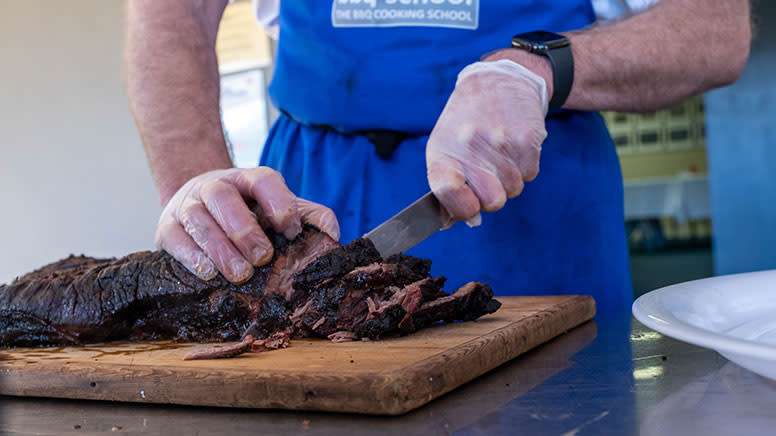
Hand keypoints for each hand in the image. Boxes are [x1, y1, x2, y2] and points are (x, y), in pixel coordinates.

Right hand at [156, 167, 338, 282]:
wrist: (201, 208)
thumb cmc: (250, 214)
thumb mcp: (281, 210)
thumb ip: (310, 219)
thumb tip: (332, 235)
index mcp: (249, 180)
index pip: (263, 180)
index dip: (278, 202)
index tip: (290, 229)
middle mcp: (216, 186)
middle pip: (224, 196)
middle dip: (244, 228)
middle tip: (262, 257)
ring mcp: (188, 205)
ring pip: (198, 218)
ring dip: (219, 247)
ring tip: (239, 274)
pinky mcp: (167, 228)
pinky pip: (174, 238)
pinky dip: (190, 256)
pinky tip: (207, 273)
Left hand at [426, 58, 549, 225]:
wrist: (497, 81)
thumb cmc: (465, 122)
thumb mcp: (445, 148)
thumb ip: (449, 188)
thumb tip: (463, 222)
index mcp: (443, 151)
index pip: (448, 193)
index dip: (463, 209)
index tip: (469, 206)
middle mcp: (470, 146)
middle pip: (492, 202)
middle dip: (492, 197)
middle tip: (488, 176)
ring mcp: (500, 142)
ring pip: (514, 190)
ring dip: (509, 180)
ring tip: (499, 154)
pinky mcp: (527, 138)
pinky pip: (530, 175)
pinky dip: (524, 167)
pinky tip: (513, 146)